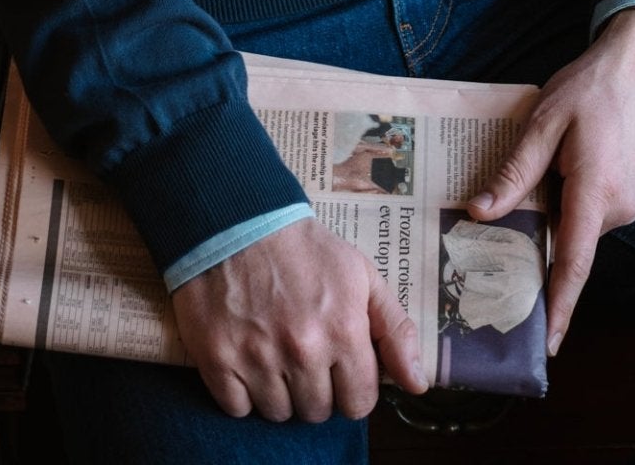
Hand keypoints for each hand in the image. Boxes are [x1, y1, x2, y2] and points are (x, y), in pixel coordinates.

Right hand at [170, 215, 426, 422]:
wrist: (238, 220)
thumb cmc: (305, 249)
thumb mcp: (361, 276)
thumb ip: (395, 330)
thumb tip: (418, 383)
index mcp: (343, 330)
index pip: (359, 403)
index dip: (352, 387)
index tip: (339, 367)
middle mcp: (302, 350)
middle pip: (317, 412)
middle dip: (316, 389)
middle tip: (304, 353)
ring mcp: (256, 357)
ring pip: (278, 414)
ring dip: (279, 392)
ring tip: (275, 352)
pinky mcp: (216, 359)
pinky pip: (237, 409)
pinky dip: (242, 392)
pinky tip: (247, 358)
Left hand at [466, 9, 634, 355]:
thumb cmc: (595, 85)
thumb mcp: (545, 121)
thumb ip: (516, 171)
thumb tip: (481, 212)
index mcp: (596, 193)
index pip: (574, 265)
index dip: (559, 307)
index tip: (547, 344)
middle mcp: (618, 207)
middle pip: (569, 245)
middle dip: (536, 256)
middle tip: (490, 261)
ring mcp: (628, 200)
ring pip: (578, 225)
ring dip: (550, 221)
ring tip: (512, 207)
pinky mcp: (629, 188)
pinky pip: (590, 210)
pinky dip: (567, 206)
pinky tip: (545, 183)